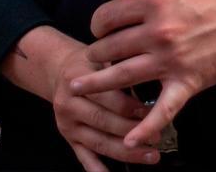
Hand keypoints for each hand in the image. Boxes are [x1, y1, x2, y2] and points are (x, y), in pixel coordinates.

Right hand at [50, 42, 156, 169]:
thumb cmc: (87, 63)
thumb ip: (118, 65)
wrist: (58, 70)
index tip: (152, 112)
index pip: (107, 96)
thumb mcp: (100, 55)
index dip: (130, 107)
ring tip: (150, 155)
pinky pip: (84, 158)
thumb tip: (149, 74)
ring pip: (99, 142)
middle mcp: (69, 104)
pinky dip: (98, 170)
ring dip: (126, 153)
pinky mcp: (68, 139)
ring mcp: (68, 125)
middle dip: (132, 131)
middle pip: (103, 122)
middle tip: (157, 137)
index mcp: (77, 79)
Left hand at [74, 0, 215, 148]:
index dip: (97, 24)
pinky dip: (146, 127)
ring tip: (81, 87)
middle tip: (93, 59)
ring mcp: (171, 59)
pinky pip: (162, 110)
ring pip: (123, 76)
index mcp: (153, 4)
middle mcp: (158, 32)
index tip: (98, 30)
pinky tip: (131, 139)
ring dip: (99, 84)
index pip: (108, 16)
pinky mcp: (186, 82)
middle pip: (110, 47)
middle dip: (96, 54)